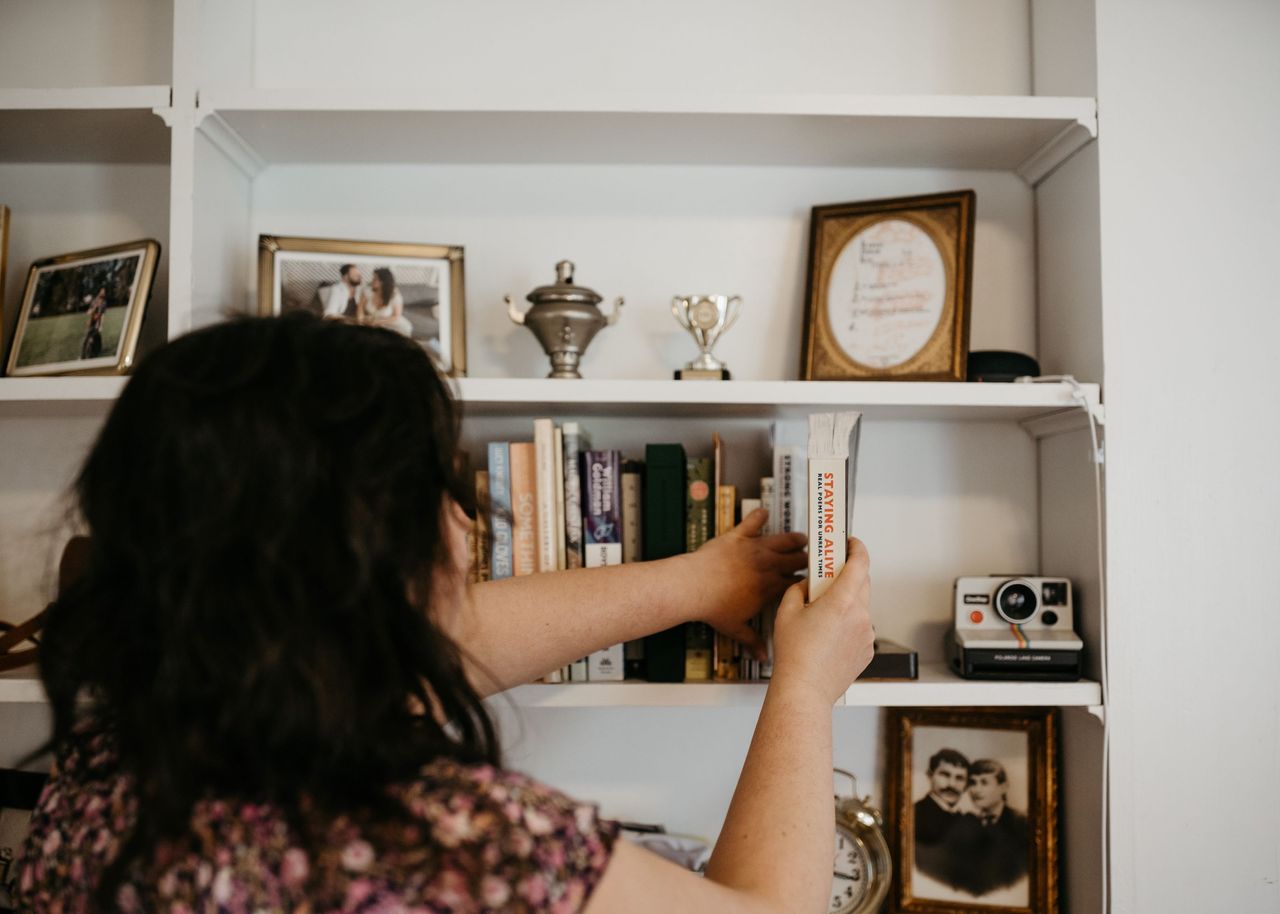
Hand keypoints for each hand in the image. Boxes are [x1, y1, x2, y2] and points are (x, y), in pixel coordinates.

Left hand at [684, 509, 806, 660]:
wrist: (693, 587)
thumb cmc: (713, 607)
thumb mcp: (735, 628)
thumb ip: (752, 641)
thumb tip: (763, 658)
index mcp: (769, 588)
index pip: (794, 583)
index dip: (804, 582)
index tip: (811, 581)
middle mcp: (766, 566)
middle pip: (794, 560)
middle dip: (805, 559)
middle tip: (811, 558)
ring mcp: (753, 549)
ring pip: (781, 541)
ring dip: (793, 539)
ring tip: (802, 538)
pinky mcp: (737, 537)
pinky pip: (752, 522)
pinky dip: (758, 516)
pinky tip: (764, 511)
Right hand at [771, 537, 872, 703]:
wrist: (804, 690)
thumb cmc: (795, 655)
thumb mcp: (786, 612)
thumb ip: (798, 590)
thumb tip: (807, 585)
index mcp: (842, 601)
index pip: (860, 563)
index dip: (857, 548)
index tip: (850, 542)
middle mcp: (861, 616)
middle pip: (863, 582)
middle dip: (848, 574)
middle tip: (830, 574)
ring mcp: (867, 634)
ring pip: (861, 606)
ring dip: (847, 602)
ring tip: (824, 612)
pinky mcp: (867, 650)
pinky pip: (860, 628)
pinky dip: (848, 624)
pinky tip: (828, 635)